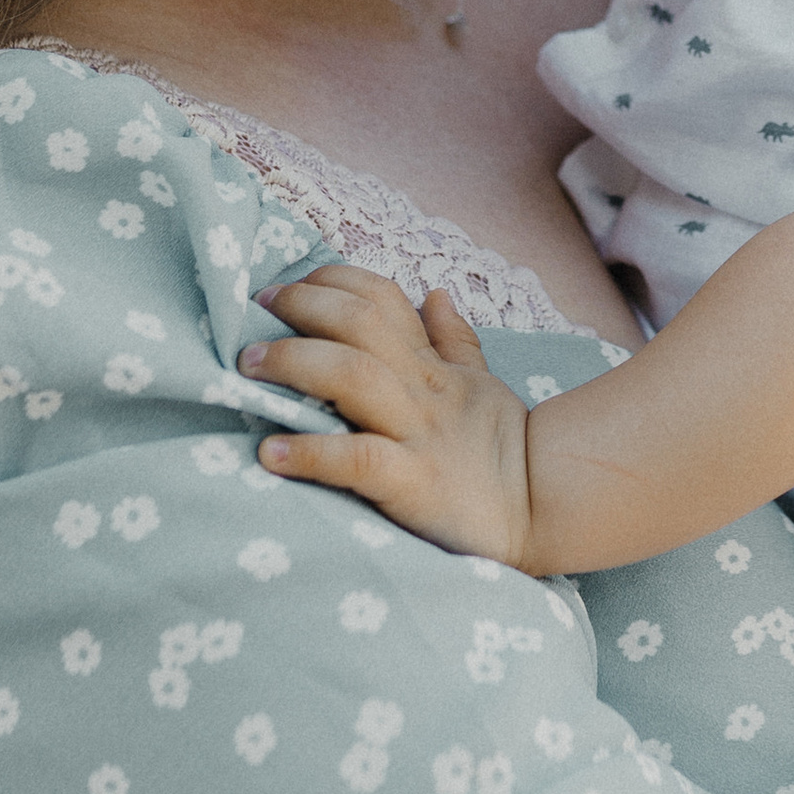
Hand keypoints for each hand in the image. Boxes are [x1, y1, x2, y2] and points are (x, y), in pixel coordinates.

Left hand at [239, 267, 537, 564]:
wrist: (544, 511)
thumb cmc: (502, 451)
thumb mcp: (482, 385)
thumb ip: (454, 341)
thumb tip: (434, 292)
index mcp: (432, 366)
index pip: (382, 299)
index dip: (331, 282)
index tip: (283, 290)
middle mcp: (422, 390)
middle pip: (360, 324)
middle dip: (304, 307)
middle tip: (256, 314)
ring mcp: (417, 435)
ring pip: (353, 376)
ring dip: (295, 363)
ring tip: (249, 368)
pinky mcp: (413, 484)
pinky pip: (357, 459)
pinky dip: (311, 452)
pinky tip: (271, 452)